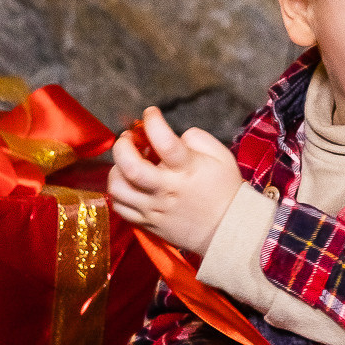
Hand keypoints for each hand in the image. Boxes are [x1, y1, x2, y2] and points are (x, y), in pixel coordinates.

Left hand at [108, 104, 244, 255]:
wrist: (228, 231)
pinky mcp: (148, 223)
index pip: (164, 141)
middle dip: (122, 146)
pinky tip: (129, 184)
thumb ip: (196, 139)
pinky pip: (120, 209)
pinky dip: (118, 194)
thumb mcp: (221, 155)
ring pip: (119, 190)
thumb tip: (174, 136)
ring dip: (116, 171)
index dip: (152, 121)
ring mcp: (155, 209)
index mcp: (187, 169)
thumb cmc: (225, 190)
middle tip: (128, 139)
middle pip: (131, 168)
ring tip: (126, 164)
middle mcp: (167, 189)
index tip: (151, 114)